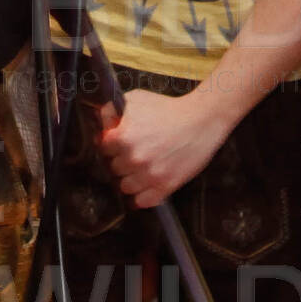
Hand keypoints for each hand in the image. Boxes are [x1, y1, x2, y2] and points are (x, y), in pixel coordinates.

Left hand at [96, 89, 231, 207]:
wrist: (201, 120)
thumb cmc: (168, 108)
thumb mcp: (136, 100)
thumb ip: (112, 111)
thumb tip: (98, 123)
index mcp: (122, 137)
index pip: (103, 149)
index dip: (110, 146)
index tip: (117, 144)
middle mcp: (133, 158)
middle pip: (113, 168)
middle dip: (121, 161)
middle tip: (133, 154)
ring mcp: (149, 175)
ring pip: (125, 187)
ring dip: (130, 179)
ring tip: (140, 170)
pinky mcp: (165, 186)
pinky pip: (143, 201)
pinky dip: (142, 196)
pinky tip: (145, 187)